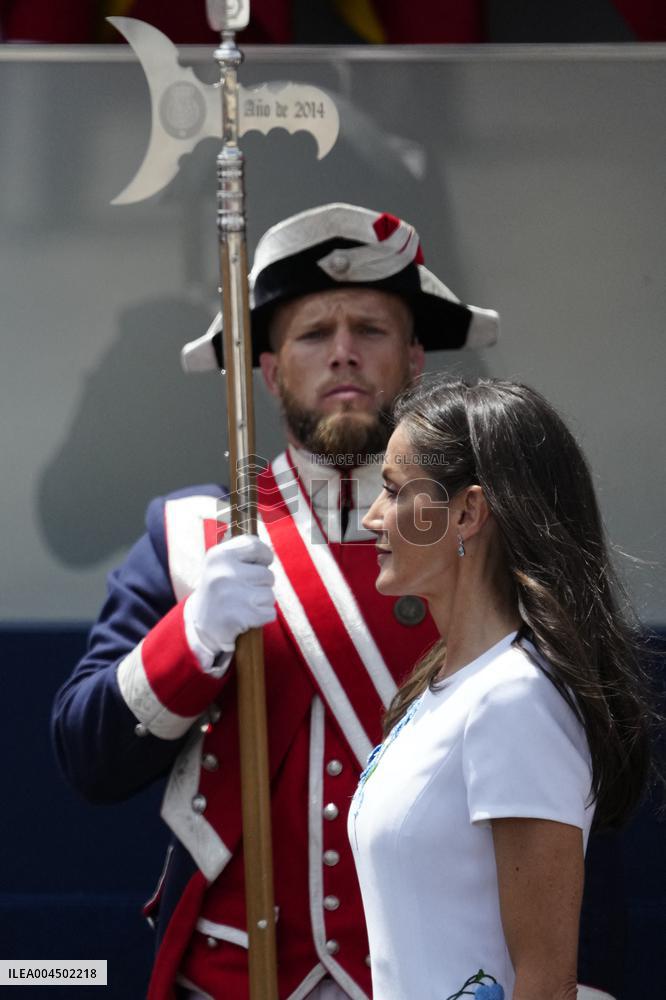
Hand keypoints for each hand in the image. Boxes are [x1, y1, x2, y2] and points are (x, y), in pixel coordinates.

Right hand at [185, 534, 276, 661]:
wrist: (200, 628)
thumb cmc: (219, 591)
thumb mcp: (221, 565)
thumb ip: (242, 552)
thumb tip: (268, 549)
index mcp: (218, 556)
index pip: (256, 546)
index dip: (264, 556)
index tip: (261, 564)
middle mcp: (223, 573)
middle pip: (267, 574)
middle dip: (262, 585)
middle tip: (244, 592)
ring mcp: (232, 595)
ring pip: (270, 595)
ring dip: (262, 602)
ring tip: (243, 605)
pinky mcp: (240, 617)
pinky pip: (270, 613)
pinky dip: (263, 617)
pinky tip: (246, 618)